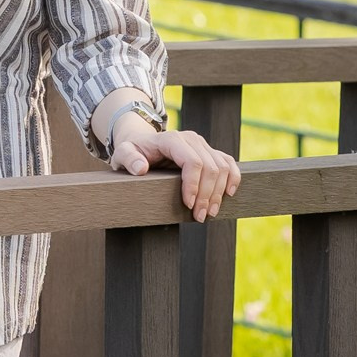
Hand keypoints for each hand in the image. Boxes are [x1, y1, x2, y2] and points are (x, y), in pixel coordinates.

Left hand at [106, 114, 239, 221]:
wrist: (142, 142)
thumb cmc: (133, 150)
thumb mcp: (123, 153)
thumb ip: (128, 158)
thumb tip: (140, 168)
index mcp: (172, 139)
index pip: (192, 161)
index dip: (194, 185)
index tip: (188, 205)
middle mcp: (191, 139)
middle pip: (210, 167)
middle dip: (207, 195)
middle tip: (199, 217)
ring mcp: (203, 145)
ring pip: (222, 168)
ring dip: (219, 193)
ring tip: (209, 213)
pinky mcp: (210, 152)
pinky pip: (228, 163)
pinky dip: (232, 179)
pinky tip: (228, 195)